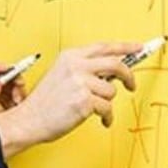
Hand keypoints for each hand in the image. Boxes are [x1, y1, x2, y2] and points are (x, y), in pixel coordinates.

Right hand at [0, 41, 139, 155]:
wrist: (28, 120)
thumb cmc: (44, 103)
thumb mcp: (60, 75)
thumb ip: (84, 69)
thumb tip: (112, 71)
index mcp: (70, 57)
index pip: (104, 47)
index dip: (125, 47)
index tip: (138, 48)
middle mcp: (76, 66)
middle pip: (116, 64)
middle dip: (128, 76)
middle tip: (131, 84)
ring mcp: (81, 83)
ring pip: (112, 91)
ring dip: (106, 102)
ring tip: (93, 109)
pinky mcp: (85, 101)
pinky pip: (108, 108)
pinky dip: (106, 117)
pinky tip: (100, 120)